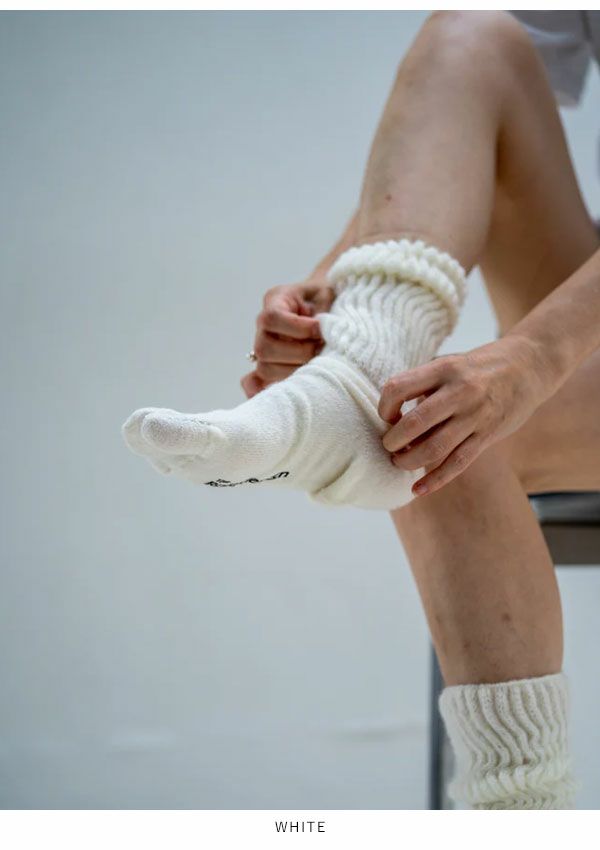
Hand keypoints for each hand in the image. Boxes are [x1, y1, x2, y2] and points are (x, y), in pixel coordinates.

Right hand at [241, 280, 334, 397]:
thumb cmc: (325, 296)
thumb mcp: (327, 293)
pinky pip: (253, 383)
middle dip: (298, 354)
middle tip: (320, 350)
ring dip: (293, 371)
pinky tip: (282, 391)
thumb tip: (325, 334)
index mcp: (276, 300)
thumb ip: (324, 310)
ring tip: (316, 363)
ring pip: (265, 369)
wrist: (323, 302)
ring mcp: (263, 347)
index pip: (271, 318)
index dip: (297, 328)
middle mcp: (264, 326)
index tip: (319, 330)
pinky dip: (262, 390)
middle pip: (264, 349)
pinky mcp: (269, 364)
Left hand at [378, 334, 555, 496]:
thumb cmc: (480, 368)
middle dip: (393, 441)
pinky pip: (458, 463)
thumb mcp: (450, 364)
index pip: (398, 388)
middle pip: (414, 423)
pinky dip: (435, 479)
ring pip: (434, 447)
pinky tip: (418, 489)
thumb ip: (425, 386)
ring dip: (409, 461)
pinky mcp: (488, 435)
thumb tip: (393, 418)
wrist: (529, 366)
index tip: (388, 417)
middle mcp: (459, 392)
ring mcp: (476, 415)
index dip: (384, 407)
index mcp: (443, 369)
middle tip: (389, 446)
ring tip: (400, 462)